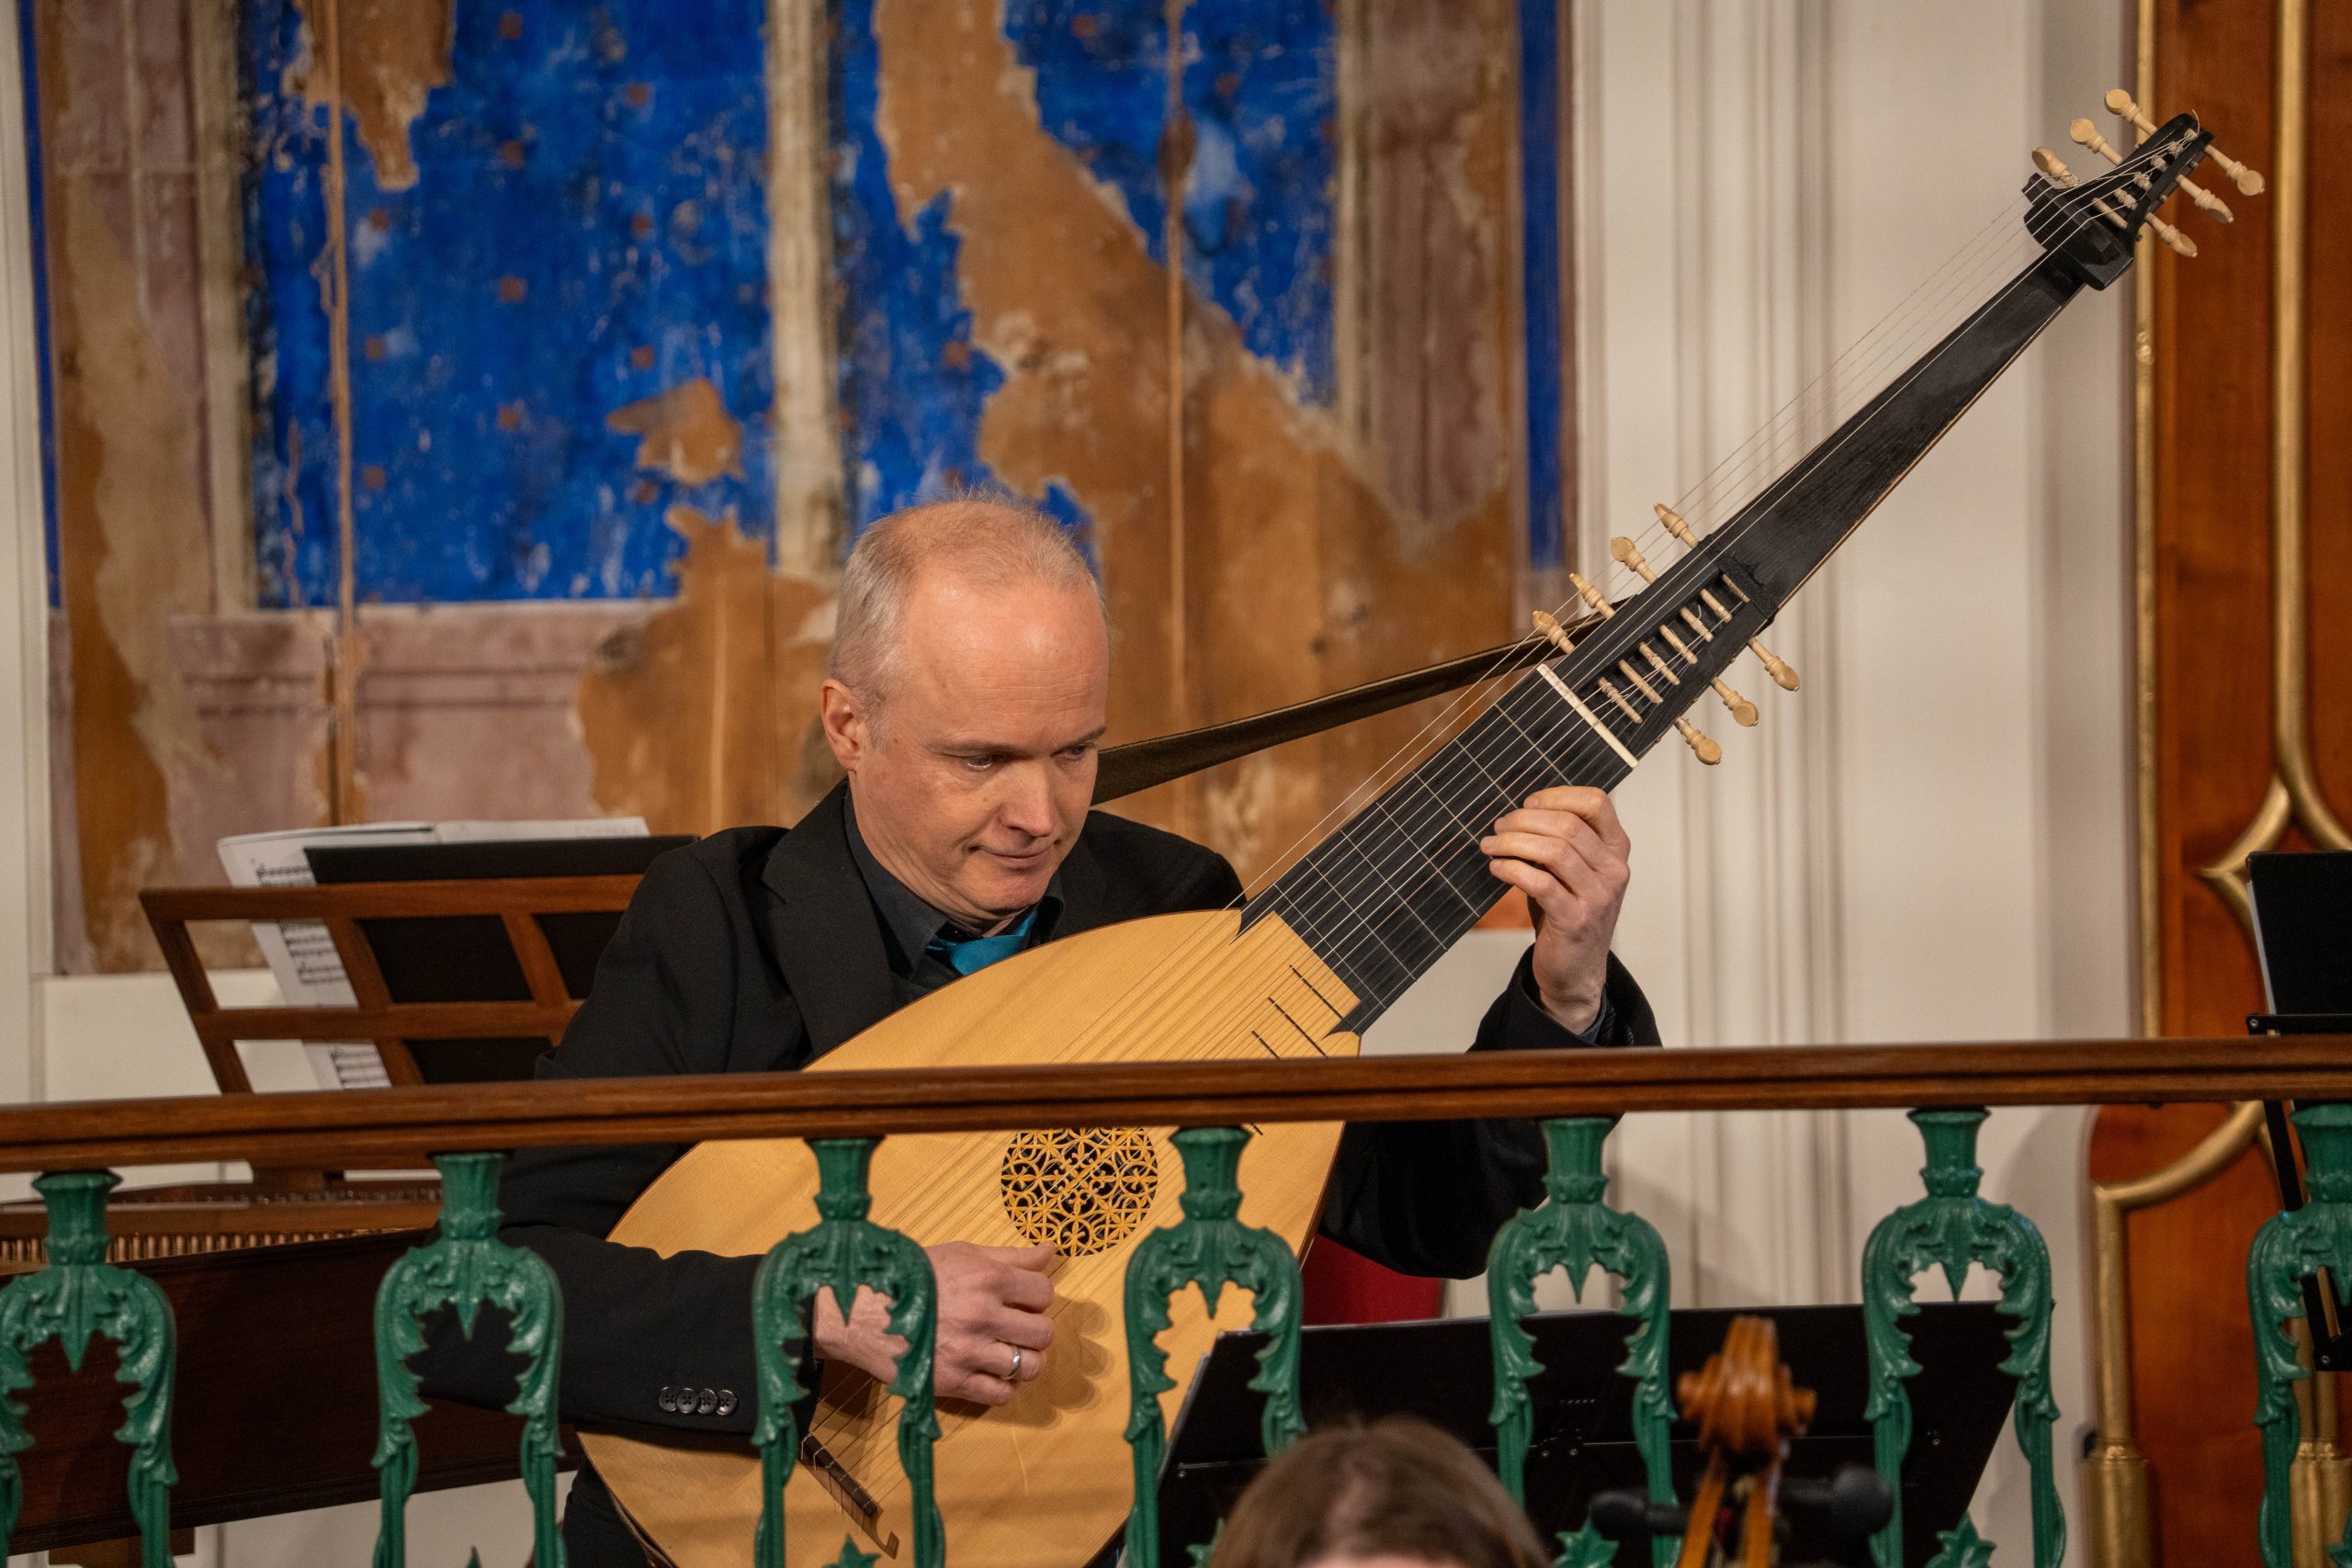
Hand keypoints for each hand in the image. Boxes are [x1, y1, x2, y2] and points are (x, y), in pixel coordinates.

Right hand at [810, 1240, 1055, 1405]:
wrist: (860, 1308)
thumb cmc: (913, 1276)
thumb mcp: (963, 1253)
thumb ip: (1010, 1255)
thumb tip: (1051, 1251)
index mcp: (988, 1278)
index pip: (1043, 1293)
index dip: (1037, 1297)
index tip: (1023, 1300)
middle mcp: (982, 1316)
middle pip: (1042, 1333)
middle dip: (1035, 1330)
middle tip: (1017, 1327)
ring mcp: (968, 1352)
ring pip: (1028, 1367)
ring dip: (1024, 1361)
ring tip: (1008, 1352)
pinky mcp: (951, 1382)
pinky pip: (1000, 1395)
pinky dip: (1002, 1386)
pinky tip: (990, 1372)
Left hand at [1478, 786, 1631, 1032]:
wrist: (1576, 969)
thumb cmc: (1567, 911)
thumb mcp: (1571, 871)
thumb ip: (1558, 841)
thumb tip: (1517, 813)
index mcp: (1616, 849)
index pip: (1596, 802)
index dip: (1557, 796)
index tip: (1527, 804)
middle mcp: (1614, 869)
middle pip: (1568, 824)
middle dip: (1524, 820)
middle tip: (1498, 827)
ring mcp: (1599, 896)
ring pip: (1554, 850)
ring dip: (1513, 842)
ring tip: (1490, 845)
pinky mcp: (1576, 920)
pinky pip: (1540, 883)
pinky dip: (1512, 870)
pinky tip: (1497, 868)